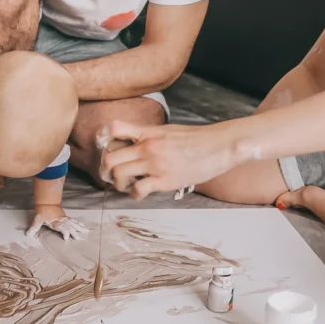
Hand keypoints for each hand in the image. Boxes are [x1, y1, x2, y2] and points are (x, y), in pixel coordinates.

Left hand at [27, 205, 88, 240]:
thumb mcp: (37, 220)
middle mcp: (61, 221)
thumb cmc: (42, 211)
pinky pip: (73, 221)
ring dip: (79, 228)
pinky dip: (78, 223)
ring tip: (85, 231)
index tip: (66, 239)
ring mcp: (64, 218)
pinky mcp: (65, 217)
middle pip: (69, 226)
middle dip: (74, 232)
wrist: (46, 202)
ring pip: (73, 223)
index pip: (62, 228)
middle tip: (78, 238)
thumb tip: (27, 235)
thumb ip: (33, 228)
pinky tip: (82, 225)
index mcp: (56, 222)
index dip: (65, 233)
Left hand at [102, 120, 240, 198]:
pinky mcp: (164, 180)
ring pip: (118, 174)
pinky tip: (140, 193)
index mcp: (148, 132)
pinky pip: (137, 190)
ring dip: (118, 183)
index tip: (108, 149)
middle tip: (112, 176)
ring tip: (126, 185)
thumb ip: (150, 135)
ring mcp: (155, 164)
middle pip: (110, 157)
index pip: (114, 128)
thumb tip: (136, 142)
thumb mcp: (169, 130)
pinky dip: (133, 195)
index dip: (104, 140)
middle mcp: (148, 147)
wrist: (219, 146)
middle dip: (106, 170)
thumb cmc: (197, 139)